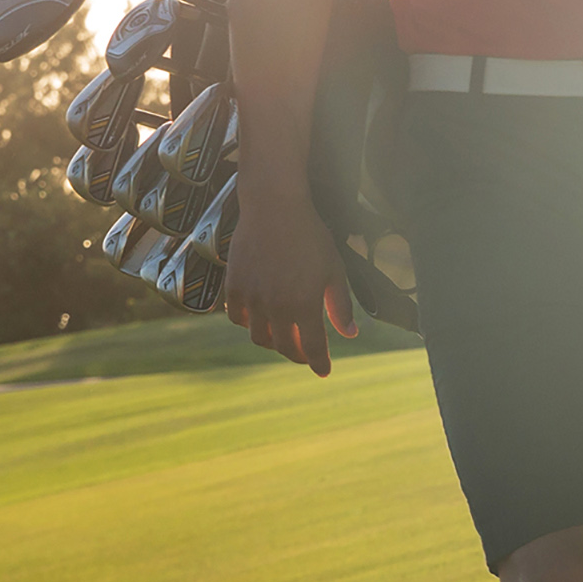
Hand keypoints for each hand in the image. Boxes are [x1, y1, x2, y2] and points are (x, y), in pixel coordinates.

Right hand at [223, 179, 357, 376]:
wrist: (274, 209)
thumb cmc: (311, 237)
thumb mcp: (334, 270)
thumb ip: (340, 305)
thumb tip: (349, 335)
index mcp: (303, 304)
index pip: (312, 347)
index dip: (319, 363)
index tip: (324, 372)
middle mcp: (275, 307)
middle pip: (283, 347)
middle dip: (297, 355)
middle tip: (306, 354)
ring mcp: (251, 298)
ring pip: (258, 336)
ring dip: (273, 341)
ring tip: (285, 336)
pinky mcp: (233, 287)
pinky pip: (237, 318)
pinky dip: (249, 323)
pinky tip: (260, 318)